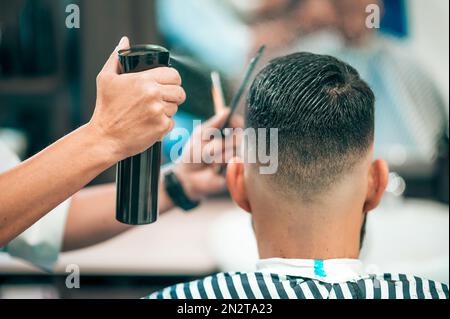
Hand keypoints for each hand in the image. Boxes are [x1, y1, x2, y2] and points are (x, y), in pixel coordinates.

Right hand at [88, 36, 185, 161]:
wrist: (105, 138)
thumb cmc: (105, 108)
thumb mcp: (106, 79)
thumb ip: (116, 58)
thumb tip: (124, 41)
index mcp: (143, 80)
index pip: (173, 74)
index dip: (173, 80)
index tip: (168, 84)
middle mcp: (153, 94)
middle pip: (179, 91)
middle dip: (174, 95)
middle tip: (163, 100)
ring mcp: (159, 111)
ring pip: (176, 108)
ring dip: (167, 110)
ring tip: (151, 113)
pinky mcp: (161, 127)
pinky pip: (172, 123)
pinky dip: (164, 125)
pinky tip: (150, 124)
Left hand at [172, 109, 243, 200]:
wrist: (187, 177)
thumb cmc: (193, 154)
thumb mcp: (200, 135)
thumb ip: (214, 123)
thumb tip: (227, 110)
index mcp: (227, 135)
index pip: (239, 124)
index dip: (237, 123)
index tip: (231, 123)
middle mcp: (234, 146)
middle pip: (238, 138)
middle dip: (219, 143)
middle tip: (208, 149)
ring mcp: (236, 159)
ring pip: (233, 151)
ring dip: (217, 155)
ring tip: (208, 161)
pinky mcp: (236, 172)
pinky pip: (233, 164)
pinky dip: (220, 164)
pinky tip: (213, 168)